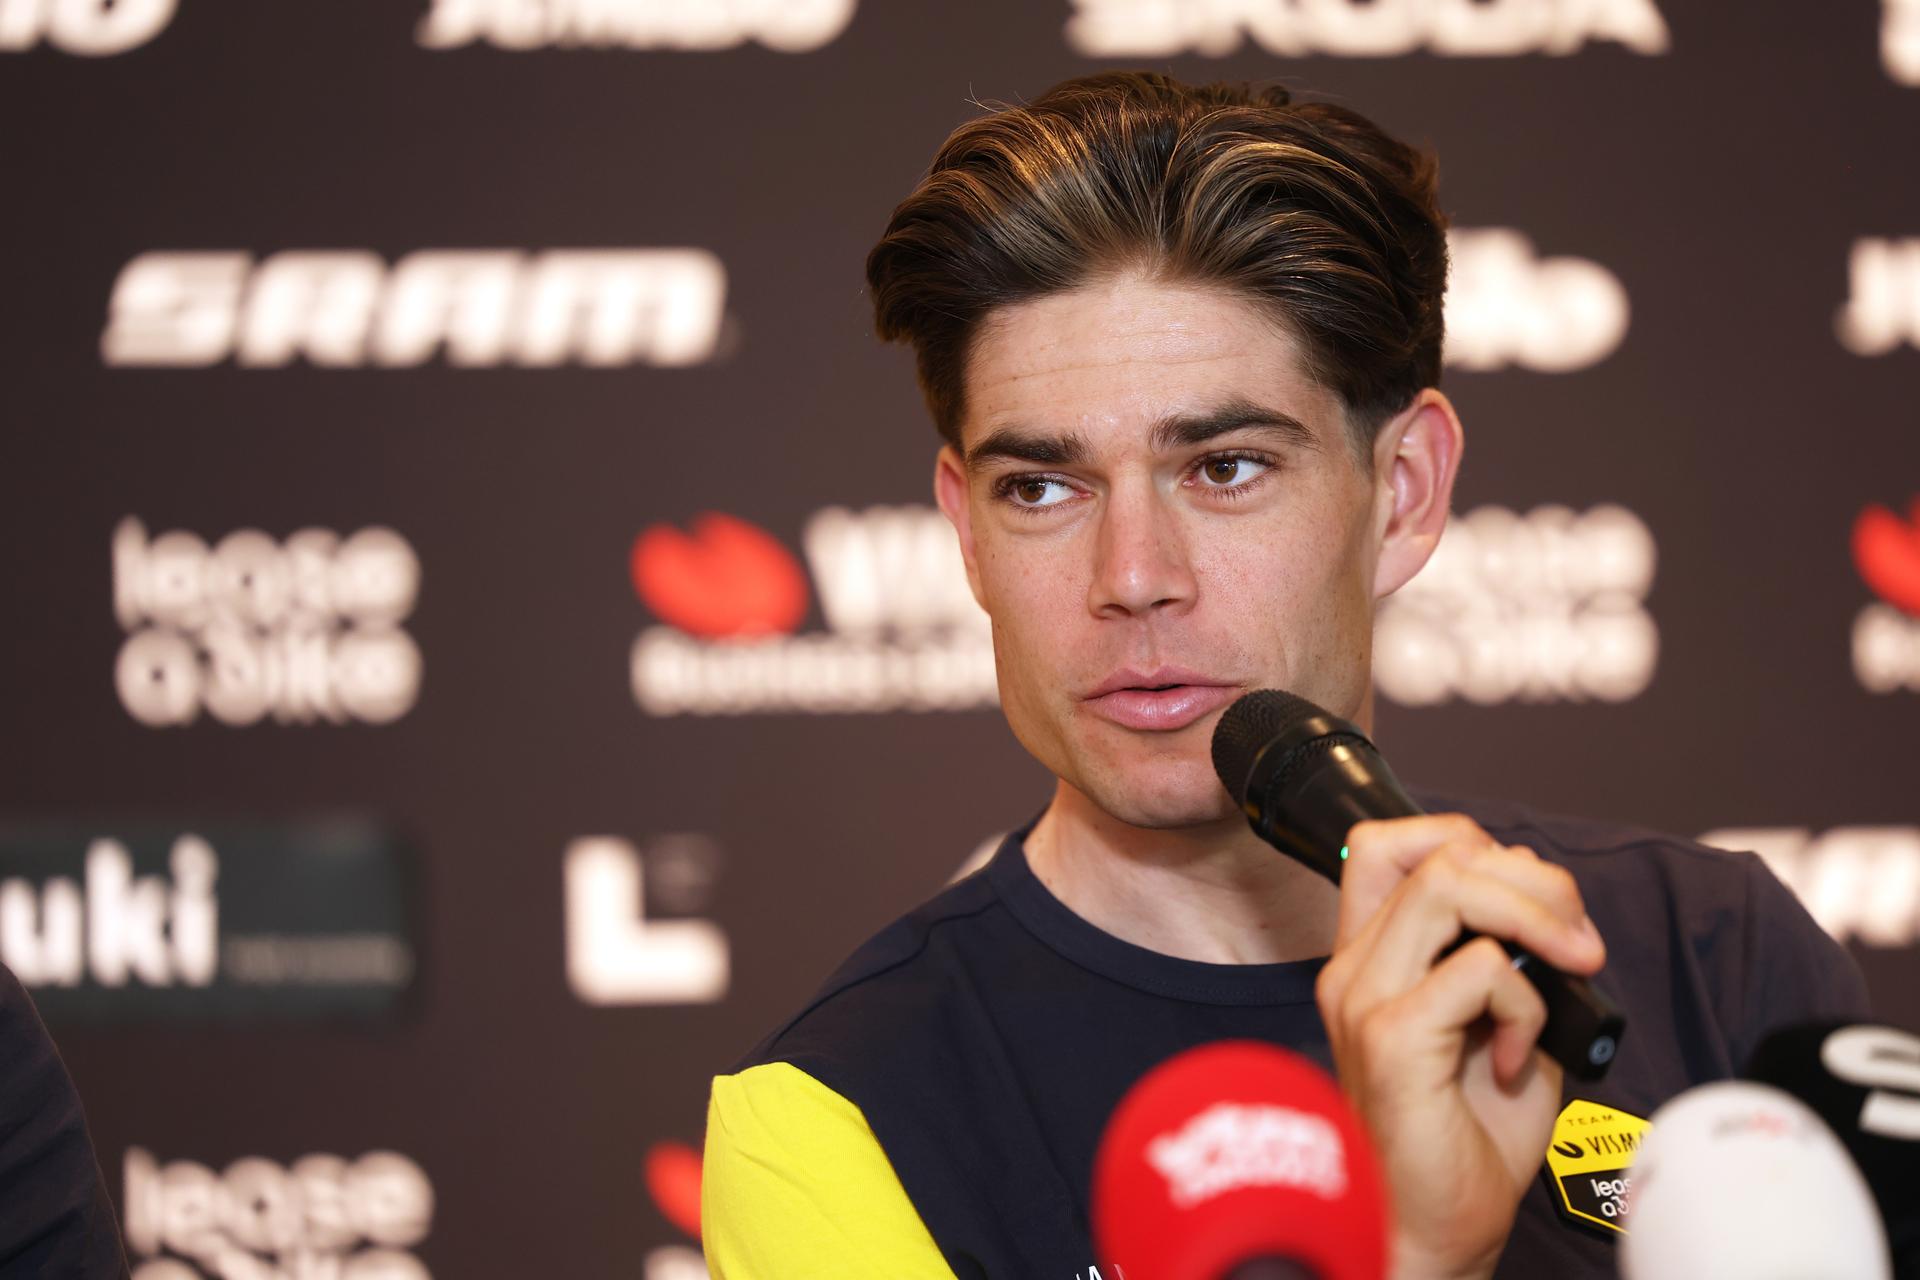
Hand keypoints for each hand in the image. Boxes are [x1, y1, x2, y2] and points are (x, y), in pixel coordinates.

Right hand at [1314, 814, 1605, 1279]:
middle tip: (1577, 940)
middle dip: (1532, 878)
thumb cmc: (1463, 1140)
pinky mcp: (1391, 1037)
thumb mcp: (1497, 1026)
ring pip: (1451, 887)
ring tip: (1570, 968)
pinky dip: (1526, 1004)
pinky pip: (1482, 969)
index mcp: (1369, 960)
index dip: (1466, 840)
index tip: (1528, 897)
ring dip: (1536, 917)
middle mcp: (1355, 969)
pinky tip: (1520, 1057)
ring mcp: (1365, 999)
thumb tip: (1548, 906)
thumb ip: (1508, 959)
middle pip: (1436, 853)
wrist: (1433, 1231)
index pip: (1386, 843)